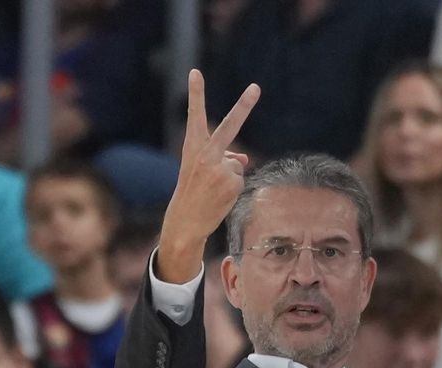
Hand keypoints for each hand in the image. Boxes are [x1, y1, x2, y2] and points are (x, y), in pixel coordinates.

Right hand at [158, 70, 259, 282]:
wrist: (186, 221)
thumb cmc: (193, 192)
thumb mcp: (201, 170)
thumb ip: (223, 158)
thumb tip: (244, 159)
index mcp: (193, 146)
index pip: (195, 115)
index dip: (196, 93)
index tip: (195, 72)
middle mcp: (206, 153)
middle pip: (230, 126)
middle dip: (244, 106)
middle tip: (256, 87)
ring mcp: (220, 168)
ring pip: (237, 164)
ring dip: (230, 177)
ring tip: (213, 190)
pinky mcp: (232, 182)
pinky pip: (240, 179)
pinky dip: (234, 188)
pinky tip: (220, 197)